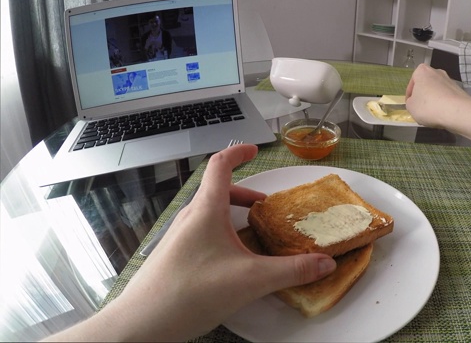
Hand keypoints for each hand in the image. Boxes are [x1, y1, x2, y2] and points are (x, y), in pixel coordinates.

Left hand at [54, 144, 336, 341]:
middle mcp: (189, 218)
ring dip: (232, 215)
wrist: (141, 324)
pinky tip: (232, 262)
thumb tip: (325, 263)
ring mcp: (179, 237)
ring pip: (208, 214)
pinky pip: (201, 234)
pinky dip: (221, 235)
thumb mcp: (251, 280)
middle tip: (264, 205)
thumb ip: (292, 271)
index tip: (253, 149)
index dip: (238, 153)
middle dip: (244, 194)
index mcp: (206, 210)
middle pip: (217, 191)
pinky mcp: (175, 257)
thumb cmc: (189, 293)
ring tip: (252, 234)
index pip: (220, 166)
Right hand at [405, 64, 469, 128]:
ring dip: (433, 100)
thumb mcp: (410, 107)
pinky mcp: (459, 90)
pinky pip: (446, 97)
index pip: (412, 82)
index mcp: (422, 71)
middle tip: (419, 108)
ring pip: (437, 91)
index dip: (410, 94)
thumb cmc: (429, 106)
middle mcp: (437, 72)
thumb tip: (415, 102)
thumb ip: (410, 102)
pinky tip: (441, 114)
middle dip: (423, 96)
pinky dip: (443, 104)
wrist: (456, 112)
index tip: (410, 104)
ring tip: (430, 114)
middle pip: (426, 85)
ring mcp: (449, 81)